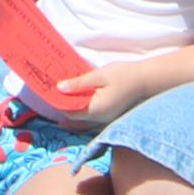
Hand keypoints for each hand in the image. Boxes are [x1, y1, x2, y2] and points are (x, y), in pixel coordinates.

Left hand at [37, 60, 160, 128]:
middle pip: (75, 117)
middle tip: (50, 96)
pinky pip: (91, 118)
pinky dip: (81, 112)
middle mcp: (100, 118)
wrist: (146, 80)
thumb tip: (59, 88)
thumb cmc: (124, 75)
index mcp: (96, 109)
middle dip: (62, 107)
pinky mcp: (109, 115)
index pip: (70, 111)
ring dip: (71, 110)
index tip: (47, 93)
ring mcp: (106, 119)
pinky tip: (75, 106)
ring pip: (82, 119)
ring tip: (58, 102)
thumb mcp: (99, 76)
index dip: (58, 103)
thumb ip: (79, 83)